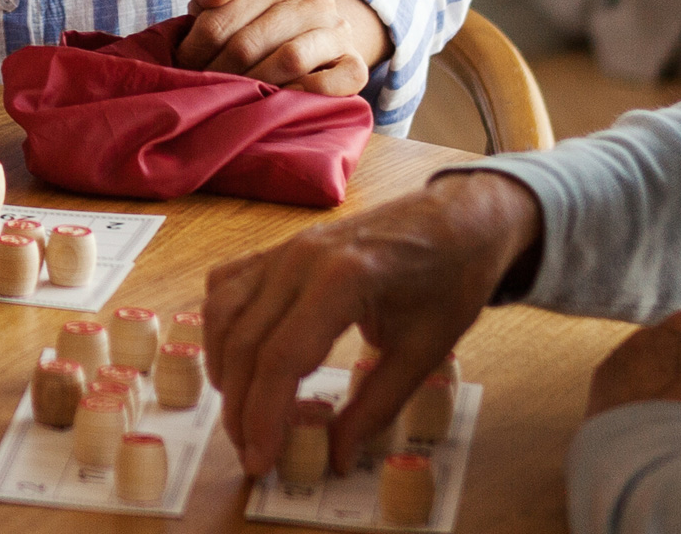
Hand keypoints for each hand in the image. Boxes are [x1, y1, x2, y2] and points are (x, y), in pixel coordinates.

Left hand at [178, 0, 387, 98]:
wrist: (311, 35)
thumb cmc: (252, 19)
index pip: (221, 16)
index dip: (195, 48)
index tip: (183, 67)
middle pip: (249, 42)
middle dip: (218, 71)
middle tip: (202, 89)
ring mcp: (339, 31)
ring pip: (289, 60)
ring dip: (254, 84)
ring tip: (233, 96)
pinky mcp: (356, 65)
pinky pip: (328, 85)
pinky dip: (299, 95)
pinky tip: (278, 101)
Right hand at [205, 171, 538, 476]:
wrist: (460, 220)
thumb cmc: (450, 280)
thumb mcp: (424, 352)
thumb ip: (375, 407)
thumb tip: (337, 456)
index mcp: (343, 280)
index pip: (281, 358)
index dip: (263, 416)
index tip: (261, 460)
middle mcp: (300, 258)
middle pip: (245, 343)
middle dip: (240, 407)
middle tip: (250, 452)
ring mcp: (284, 248)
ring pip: (223, 314)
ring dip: (223, 370)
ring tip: (241, 415)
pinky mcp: (279, 248)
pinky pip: (227, 286)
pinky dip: (220, 328)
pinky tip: (235, 360)